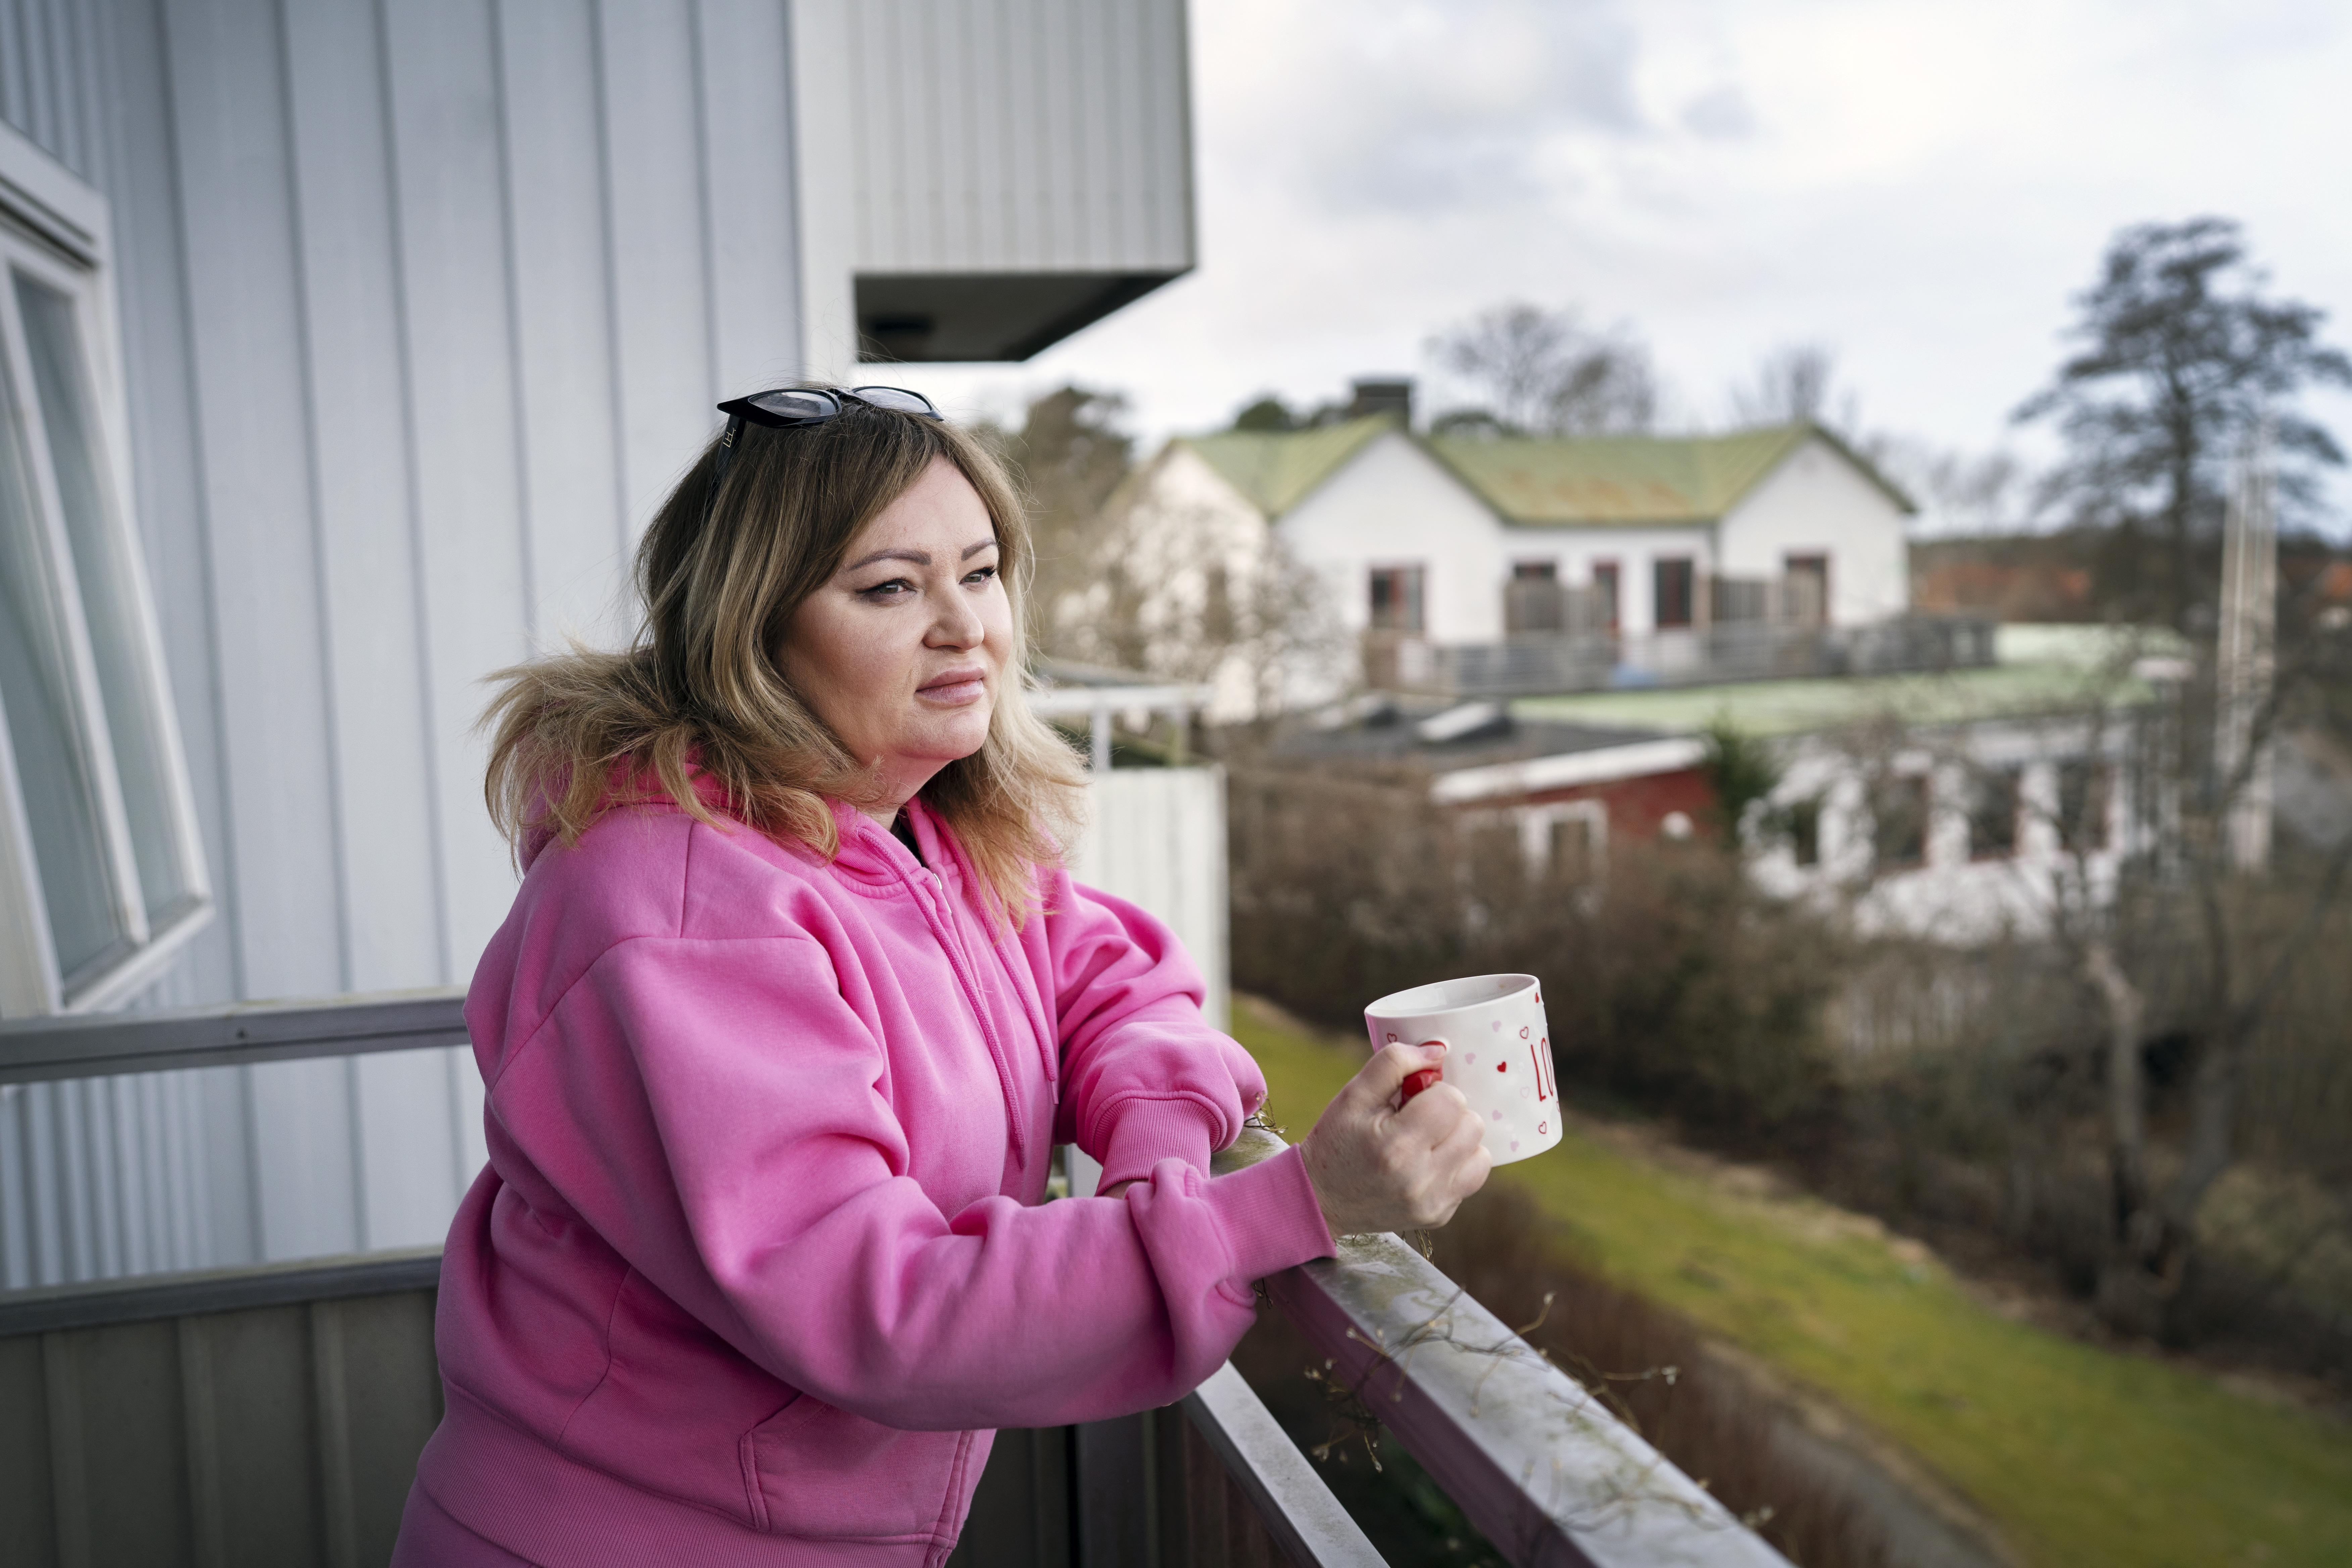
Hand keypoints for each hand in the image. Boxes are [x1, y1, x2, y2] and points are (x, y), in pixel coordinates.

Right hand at [1299, 1042, 1490, 1236]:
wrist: (1321, 1200)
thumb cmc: (1337, 1141)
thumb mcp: (1353, 1094)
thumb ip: (1394, 1063)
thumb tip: (1439, 1050)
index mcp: (1397, 1146)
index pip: (1451, 1100)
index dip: (1435, 1090)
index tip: (1412, 1097)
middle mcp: (1421, 1180)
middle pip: (1473, 1125)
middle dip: (1449, 1113)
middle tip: (1419, 1118)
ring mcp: (1433, 1203)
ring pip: (1481, 1153)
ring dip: (1459, 1139)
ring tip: (1427, 1140)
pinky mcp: (1439, 1216)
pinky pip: (1472, 1178)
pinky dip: (1456, 1164)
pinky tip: (1428, 1162)